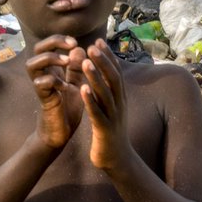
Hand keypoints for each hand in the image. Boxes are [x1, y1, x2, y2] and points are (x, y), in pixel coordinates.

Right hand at [26, 35, 86, 149]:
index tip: (77, 43)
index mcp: (52, 69)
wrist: (62, 133)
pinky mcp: (42, 99)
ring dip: (50, 59)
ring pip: (32, 64)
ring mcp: (40, 86)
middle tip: (72, 44)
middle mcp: (43, 75)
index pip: (49, 45)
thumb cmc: (68, 108)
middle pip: (37, 49)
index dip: (61, 39)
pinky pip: (40, 84)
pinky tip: (65, 86)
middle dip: (54, 42)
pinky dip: (52, 81)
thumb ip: (77, 68)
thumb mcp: (77, 84)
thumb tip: (79, 48)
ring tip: (67, 61)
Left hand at [80, 39, 129, 169]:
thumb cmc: (110, 132)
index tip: (98, 41)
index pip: (115, 73)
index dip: (108, 57)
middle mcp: (119, 104)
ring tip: (85, 61)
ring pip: (105, 93)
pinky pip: (97, 112)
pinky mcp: (105, 130)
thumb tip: (102, 74)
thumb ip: (106, 92)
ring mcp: (113, 117)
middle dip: (103, 61)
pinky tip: (81, 89)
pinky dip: (90, 100)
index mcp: (120, 99)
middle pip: (113, 78)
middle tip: (92, 45)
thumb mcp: (111, 109)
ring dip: (95, 77)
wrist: (118, 160)